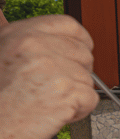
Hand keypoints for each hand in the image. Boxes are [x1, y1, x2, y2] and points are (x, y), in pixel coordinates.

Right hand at [0, 15, 97, 138]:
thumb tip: (58, 39)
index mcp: (21, 34)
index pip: (68, 25)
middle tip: (55, 88)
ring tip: (48, 103)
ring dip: (75, 95)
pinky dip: (80, 110)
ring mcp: (53, 69)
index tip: (81, 50)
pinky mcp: (67, 92)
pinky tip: (56, 113)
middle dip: (76, 73)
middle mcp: (37, 47)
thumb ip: (27, 44)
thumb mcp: (2, 56)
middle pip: (84, 54)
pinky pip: (91, 99)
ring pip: (88, 79)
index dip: (80, 40)